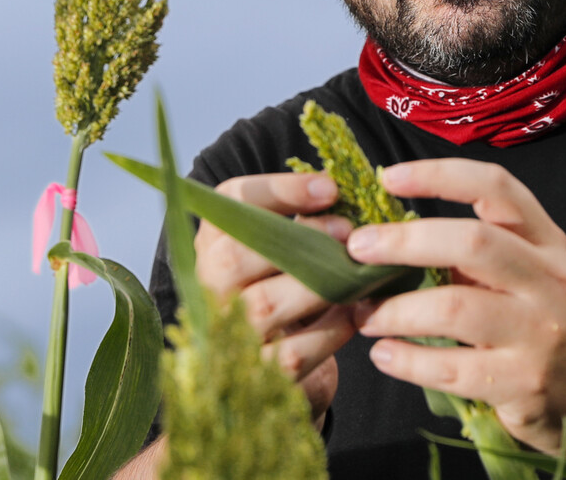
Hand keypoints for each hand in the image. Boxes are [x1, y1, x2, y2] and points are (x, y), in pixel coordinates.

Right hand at [197, 171, 358, 416]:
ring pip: (263, 305)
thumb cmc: (287, 294)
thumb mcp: (285, 253)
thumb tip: (350, 196)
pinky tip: (355, 316)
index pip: (230, 202)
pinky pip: (292, 352)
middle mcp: (207, 287)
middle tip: (349, 235)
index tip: (330, 188)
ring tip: (358, 277)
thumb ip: (304, 223)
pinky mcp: (251, 377)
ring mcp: (223, 336)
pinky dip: (331, 331)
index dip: (281, 190)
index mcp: (212, 242)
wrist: (274, 375)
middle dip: (300, 241)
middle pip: (234, 256)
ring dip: (319, 287)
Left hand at [343, 159, 565, 455]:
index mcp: (547, 242)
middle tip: (358, 250)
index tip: (387, 178)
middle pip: (473, 242)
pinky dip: (407, 361)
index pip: (496, 188)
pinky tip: (384, 355)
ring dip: (397, 311)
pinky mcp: (523, 383)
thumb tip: (388, 232)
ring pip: (456, 309)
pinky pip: (451, 369)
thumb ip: (477, 249)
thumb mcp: (527, 273)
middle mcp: (550, 280)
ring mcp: (540, 333)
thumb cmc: (539, 323)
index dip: (439, 176)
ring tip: (365, 316)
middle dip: (405, 242)